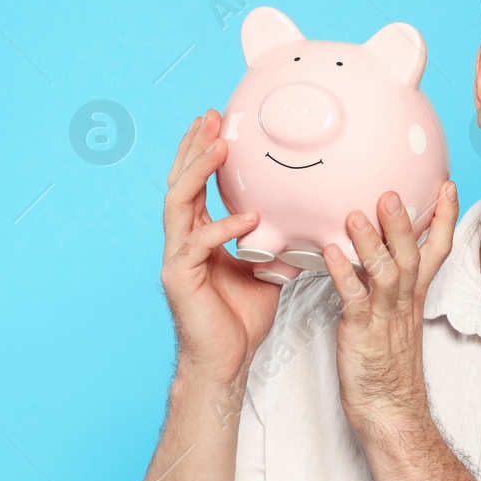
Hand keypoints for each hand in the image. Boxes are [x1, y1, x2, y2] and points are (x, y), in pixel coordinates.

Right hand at [161, 110, 280, 384]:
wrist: (226, 362)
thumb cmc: (242, 319)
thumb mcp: (268, 270)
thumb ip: (275, 242)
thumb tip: (304, 220)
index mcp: (200, 237)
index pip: (196, 185)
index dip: (203, 154)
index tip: (220, 125)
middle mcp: (182, 242)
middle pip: (179, 183)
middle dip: (194, 149)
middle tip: (211, 119)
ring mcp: (176, 259)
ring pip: (178, 204)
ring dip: (198, 173)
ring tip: (220, 149)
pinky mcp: (179, 279)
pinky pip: (198, 245)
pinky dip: (223, 228)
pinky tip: (248, 218)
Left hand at [324, 181, 460, 434]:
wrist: (390, 411)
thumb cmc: (388, 368)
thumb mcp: (395, 321)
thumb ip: (388, 287)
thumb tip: (374, 259)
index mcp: (413, 298)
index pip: (435, 253)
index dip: (443, 219)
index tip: (447, 186)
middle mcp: (403, 304)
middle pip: (411, 256)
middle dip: (405, 223)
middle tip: (393, 191)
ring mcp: (385, 319)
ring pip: (385, 275)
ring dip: (372, 243)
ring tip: (357, 215)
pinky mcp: (363, 335)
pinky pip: (354, 300)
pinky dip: (342, 275)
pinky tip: (330, 253)